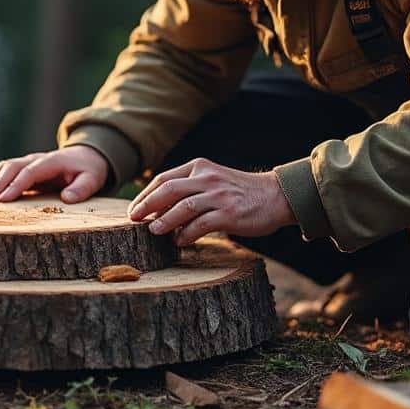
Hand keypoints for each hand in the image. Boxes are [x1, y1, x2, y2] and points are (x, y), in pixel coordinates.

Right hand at [0, 145, 108, 202]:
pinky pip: (4, 172)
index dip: (16, 184)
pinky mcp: (24, 169)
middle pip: (12, 167)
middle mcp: (36, 159)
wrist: (86, 157)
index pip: (29, 172)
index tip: (4, 199)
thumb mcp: (92, 179)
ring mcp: (28, 162)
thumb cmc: (89, 170)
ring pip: (4, 167)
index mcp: (51, 161)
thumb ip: (82, 189)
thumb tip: (67, 198)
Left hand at [127, 158, 295, 245]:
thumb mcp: (212, 180)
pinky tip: (179, 241)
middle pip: (168, 190)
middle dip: (147, 205)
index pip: (164, 179)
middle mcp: (207, 178)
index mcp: (199, 167)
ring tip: (153, 231)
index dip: (145, 195)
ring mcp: (219, 196)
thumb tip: (157, 211)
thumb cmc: (239, 192)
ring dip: (164, 220)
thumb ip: (189, 189)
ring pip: (182, 207)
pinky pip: (201, 224)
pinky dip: (187, 234)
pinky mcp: (230, 214)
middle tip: (134, 219)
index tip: (134, 210)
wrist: (276, 196)